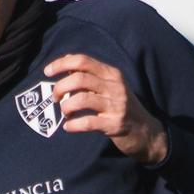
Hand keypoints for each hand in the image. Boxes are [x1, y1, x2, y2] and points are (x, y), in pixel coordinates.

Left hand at [44, 53, 167, 163]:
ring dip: (66, 106)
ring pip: (81, 99)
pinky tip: (68, 127)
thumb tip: (66, 61)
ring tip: (64, 113)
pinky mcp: (114, 125)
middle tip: (55, 98)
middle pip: (79, 78)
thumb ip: (90, 75)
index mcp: (112, 74)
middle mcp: (115, 87)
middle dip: (60, 87)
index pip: (83, 61)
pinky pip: (87, 122)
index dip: (61, 64)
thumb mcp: (110, 86)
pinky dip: (73, 125)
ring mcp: (116, 106)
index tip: (48, 72)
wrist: (146, 132)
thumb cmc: (121, 107)